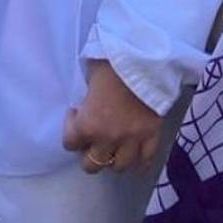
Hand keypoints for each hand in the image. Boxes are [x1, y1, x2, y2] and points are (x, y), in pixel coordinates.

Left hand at [62, 59, 160, 173]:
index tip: (76, 114)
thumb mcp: (91, 74)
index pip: (69, 143)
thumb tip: (89, 97)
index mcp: (87, 124)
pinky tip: (137, 157)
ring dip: (115, 157)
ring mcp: (132, 140)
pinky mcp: (152, 135)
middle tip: (94, 137)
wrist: (147, 56)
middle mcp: (107, 139)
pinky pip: (147, 159)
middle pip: (92, 165)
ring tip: (115, 146)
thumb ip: (87, 92)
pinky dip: (141, 161)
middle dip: (90, 152)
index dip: (71, 128)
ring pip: (119, 166)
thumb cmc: (113, 62)